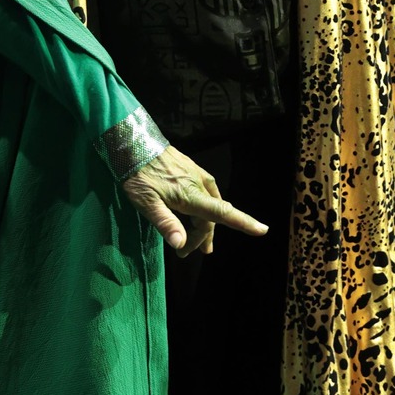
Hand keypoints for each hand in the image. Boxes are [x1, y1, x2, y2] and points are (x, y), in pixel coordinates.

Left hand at [122, 145, 268, 258]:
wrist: (132, 142)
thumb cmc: (137, 174)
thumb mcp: (145, 202)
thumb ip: (165, 223)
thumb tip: (181, 244)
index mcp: (191, 195)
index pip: (222, 213)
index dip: (243, 223)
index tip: (263, 230)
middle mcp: (199, 184)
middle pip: (210, 217)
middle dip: (200, 237)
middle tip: (184, 253)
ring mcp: (196, 174)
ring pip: (208, 205)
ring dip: (201, 225)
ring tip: (192, 242)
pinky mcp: (190, 168)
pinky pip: (203, 193)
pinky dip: (200, 209)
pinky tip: (191, 215)